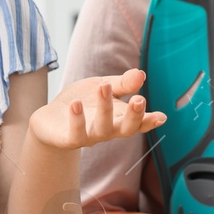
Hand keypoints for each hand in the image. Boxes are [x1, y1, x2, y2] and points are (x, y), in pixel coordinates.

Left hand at [29, 68, 165, 150]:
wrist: (51, 119)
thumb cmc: (84, 102)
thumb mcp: (104, 87)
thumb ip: (123, 83)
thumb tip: (141, 74)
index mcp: (120, 118)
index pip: (139, 123)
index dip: (150, 121)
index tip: (161, 117)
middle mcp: (108, 131)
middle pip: (126, 129)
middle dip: (134, 116)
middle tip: (139, 99)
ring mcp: (90, 137)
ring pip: (102, 129)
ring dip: (105, 109)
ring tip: (103, 87)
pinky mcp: (69, 140)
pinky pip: (76, 134)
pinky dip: (78, 119)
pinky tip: (76, 103)